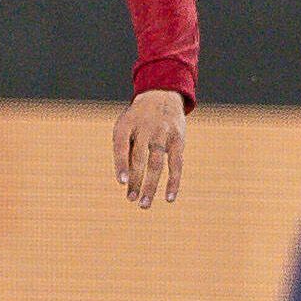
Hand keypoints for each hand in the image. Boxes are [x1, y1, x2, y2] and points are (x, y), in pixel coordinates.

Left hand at [112, 89, 186, 208]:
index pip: (121, 146)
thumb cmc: (137, 119)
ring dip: (151, 186)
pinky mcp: (178, 140)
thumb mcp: (125, 127)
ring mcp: (162, 134)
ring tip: (144, 204)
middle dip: (135, 180)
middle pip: (139, 158)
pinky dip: (173, 182)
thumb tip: (126, 180)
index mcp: (125, 125)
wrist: (160, 96)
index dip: (121, 164)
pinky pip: (176, 164)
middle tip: (130, 199)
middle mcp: (145, 129)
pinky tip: (169, 198)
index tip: (121, 182)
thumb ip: (124, 149)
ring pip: (156, 164)